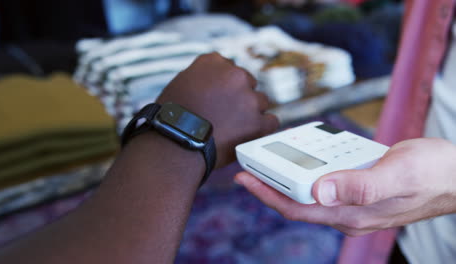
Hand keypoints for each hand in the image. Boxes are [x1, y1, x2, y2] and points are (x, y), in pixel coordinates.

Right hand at [157, 52, 278, 167]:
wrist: (175, 145)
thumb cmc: (171, 118)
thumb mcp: (181, 83)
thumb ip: (203, 77)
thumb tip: (215, 81)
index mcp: (213, 62)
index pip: (229, 69)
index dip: (225, 86)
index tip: (220, 99)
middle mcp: (234, 75)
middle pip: (248, 83)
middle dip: (240, 98)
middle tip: (227, 115)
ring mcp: (248, 98)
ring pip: (260, 102)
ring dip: (251, 113)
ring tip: (233, 129)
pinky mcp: (257, 122)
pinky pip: (271, 122)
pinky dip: (262, 129)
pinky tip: (250, 135)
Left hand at [235, 138, 455, 235]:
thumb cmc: (433, 173)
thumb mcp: (398, 174)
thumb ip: (360, 186)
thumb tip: (320, 191)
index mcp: (351, 213)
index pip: (296, 208)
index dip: (267, 194)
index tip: (244, 177)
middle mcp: (348, 214)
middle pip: (297, 203)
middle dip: (271, 185)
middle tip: (251, 164)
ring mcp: (353, 206)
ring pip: (309, 195)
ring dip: (289, 178)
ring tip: (272, 158)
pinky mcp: (359, 194)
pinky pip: (325, 186)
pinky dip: (310, 172)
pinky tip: (307, 157)